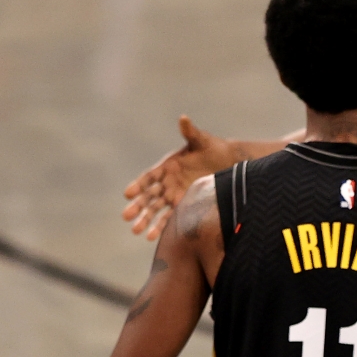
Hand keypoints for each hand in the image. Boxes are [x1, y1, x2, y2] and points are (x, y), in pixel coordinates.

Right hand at [122, 116, 236, 239]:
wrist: (230, 163)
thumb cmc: (214, 149)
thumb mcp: (203, 141)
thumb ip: (191, 132)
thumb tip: (184, 119)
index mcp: (167, 166)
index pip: (149, 177)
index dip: (139, 185)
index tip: (128, 194)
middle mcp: (168, 182)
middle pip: (149, 196)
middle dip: (138, 206)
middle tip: (126, 216)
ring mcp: (175, 194)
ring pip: (156, 209)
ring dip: (146, 220)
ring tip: (135, 230)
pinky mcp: (185, 205)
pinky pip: (170, 217)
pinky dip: (161, 226)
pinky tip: (150, 237)